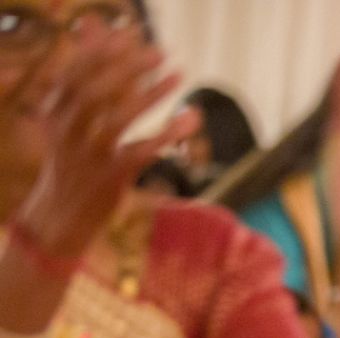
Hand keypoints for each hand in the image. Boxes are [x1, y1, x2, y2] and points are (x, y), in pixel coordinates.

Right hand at [13, 24, 194, 261]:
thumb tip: (93, 28)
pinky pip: (143, 150)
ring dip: (152, 95)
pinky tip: (191, 117)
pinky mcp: (112, 176)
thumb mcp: (68, 120)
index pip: (75, 72)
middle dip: (128, 68)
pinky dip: (169, 132)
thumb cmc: (71, 160)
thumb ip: (83, 76)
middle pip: (96, 90)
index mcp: (55, 112)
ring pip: (119, 118)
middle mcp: (68, 130)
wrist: (61, 214)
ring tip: (178, 77)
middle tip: (160, 54)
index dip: (101, 51)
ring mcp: (90, 153)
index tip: (128, 34)